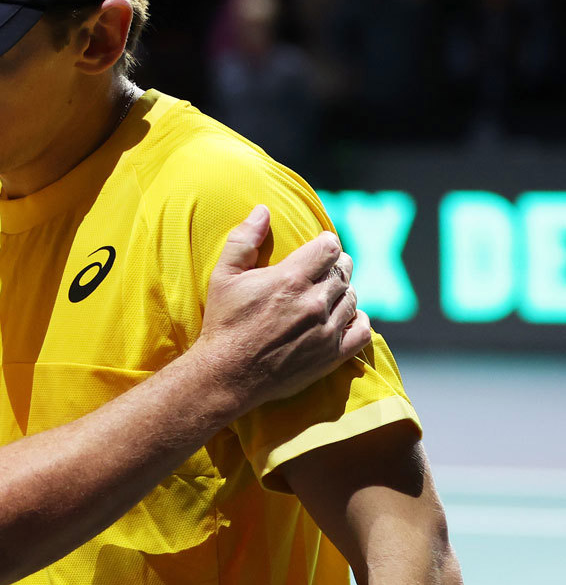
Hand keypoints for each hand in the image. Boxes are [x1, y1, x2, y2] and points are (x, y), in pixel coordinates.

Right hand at [196, 205, 369, 406]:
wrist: (227, 374)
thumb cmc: (223, 322)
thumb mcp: (223, 275)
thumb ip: (244, 239)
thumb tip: (262, 210)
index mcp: (290, 278)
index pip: (329, 247)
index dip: (326, 244)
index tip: (318, 248)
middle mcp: (314, 302)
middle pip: (343, 271)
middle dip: (335, 266)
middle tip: (321, 271)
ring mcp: (326, 330)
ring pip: (352, 297)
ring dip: (342, 292)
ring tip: (327, 295)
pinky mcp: (332, 355)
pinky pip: (362, 330)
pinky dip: (358, 320)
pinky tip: (343, 317)